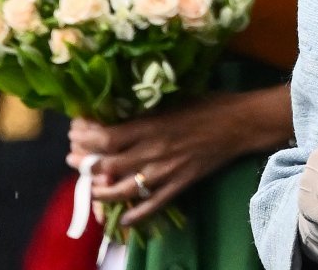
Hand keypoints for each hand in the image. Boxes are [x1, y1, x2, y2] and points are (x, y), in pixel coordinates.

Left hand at [67, 88, 289, 225]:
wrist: (242, 123)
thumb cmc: (210, 104)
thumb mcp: (175, 99)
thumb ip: (148, 110)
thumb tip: (119, 113)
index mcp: (152, 125)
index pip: (106, 137)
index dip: (84, 138)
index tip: (75, 132)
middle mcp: (154, 150)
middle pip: (107, 164)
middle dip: (84, 164)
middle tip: (75, 159)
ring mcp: (166, 170)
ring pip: (123, 189)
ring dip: (101, 192)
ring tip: (91, 188)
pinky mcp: (181, 183)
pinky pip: (154, 204)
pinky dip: (137, 214)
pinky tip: (125, 217)